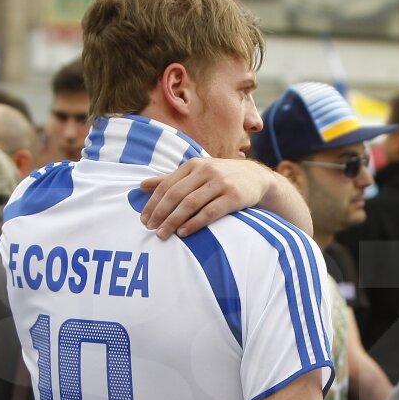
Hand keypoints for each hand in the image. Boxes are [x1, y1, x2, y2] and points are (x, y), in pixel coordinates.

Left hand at [138, 158, 312, 238]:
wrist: (256, 178)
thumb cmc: (221, 178)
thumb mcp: (196, 174)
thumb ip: (171, 180)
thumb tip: (142, 186)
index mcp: (193, 165)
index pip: (167, 185)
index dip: (153, 203)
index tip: (144, 219)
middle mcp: (205, 171)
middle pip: (176, 195)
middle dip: (161, 213)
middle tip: (150, 229)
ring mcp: (220, 183)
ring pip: (191, 204)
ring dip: (174, 220)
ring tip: (163, 234)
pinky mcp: (233, 197)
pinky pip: (210, 212)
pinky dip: (195, 223)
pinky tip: (184, 232)